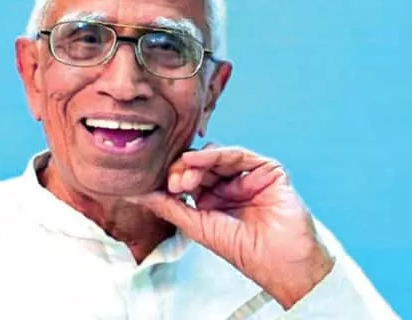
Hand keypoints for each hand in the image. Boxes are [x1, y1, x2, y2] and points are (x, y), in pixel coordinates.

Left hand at [127, 145, 333, 308]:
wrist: (279, 261)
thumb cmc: (243, 250)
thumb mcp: (197, 226)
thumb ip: (168, 207)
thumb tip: (137, 194)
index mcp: (212, 198)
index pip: (188, 177)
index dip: (174, 178)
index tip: (163, 188)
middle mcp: (228, 185)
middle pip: (200, 164)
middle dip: (182, 170)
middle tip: (174, 184)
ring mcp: (247, 176)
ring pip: (216, 156)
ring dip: (195, 162)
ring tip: (184, 177)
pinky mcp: (265, 169)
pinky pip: (237, 154)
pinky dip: (215, 154)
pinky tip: (197, 158)